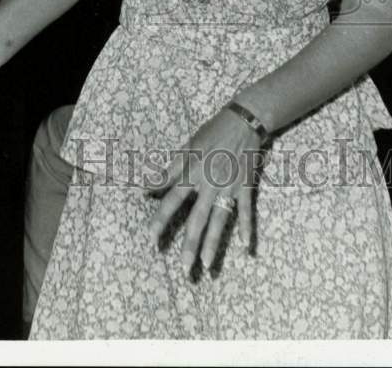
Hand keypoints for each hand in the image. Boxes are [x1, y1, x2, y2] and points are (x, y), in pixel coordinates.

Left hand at [147, 107, 263, 274]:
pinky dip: (246, 226)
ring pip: (220, 219)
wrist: (244, 121)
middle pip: (197, 218)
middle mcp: (209, 182)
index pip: (172, 199)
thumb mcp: (188, 146)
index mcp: (192, 171)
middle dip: (190, 244)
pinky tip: (246, 246)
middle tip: (184, 270)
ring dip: (213, 243)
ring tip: (206, 264)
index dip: (161, 218)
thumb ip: (169, 169)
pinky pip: (245, 210)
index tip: (151, 238)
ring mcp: (229, 186)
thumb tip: (145, 186)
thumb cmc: (212, 132)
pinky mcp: (245, 186)